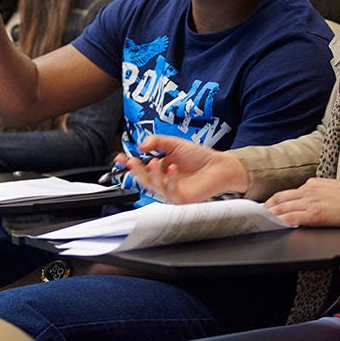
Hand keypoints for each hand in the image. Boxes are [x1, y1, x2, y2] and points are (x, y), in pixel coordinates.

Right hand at [122, 135, 248, 203]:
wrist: (219, 165)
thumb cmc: (198, 156)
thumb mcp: (173, 143)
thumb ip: (156, 142)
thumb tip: (140, 146)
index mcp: (159, 168)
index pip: (139, 168)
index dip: (128, 164)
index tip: (120, 157)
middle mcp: (163, 181)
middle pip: (143, 179)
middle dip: (135, 170)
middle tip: (132, 161)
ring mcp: (171, 190)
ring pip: (154, 187)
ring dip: (152, 174)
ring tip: (155, 162)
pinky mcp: (181, 198)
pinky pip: (170, 192)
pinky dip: (169, 180)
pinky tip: (172, 169)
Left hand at [265, 178, 339, 227]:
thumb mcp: (334, 188)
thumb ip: (320, 192)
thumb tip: (312, 200)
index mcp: (313, 183)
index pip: (289, 192)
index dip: (276, 200)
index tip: (268, 205)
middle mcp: (309, 190)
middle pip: (280, 198)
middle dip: (268, 207)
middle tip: (258, 214)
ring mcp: (311, 202)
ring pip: (283, 208)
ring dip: (271, 215)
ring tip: (262, 221)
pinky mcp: (316, 214)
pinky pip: (293, 218)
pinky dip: (282, 222)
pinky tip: (276, 226)